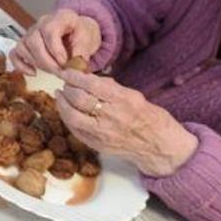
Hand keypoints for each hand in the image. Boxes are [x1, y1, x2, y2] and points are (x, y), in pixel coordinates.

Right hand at [11, 9, 101, 72]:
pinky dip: (21, 65)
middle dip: (46, 61)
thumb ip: (82, 52)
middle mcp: (41, 22)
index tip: (65, 63)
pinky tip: (33, 73)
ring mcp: (30, 32)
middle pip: (33, 40)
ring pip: (23, 47)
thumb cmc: (81, 33)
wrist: (77, 32)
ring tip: (52, 71)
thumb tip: (74, 67)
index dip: (55, 50)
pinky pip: (14, 54)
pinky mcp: (24, 43)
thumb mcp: (88, 39)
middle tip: (59, 72)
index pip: (49, 31)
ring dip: (37, 63)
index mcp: (59, 17)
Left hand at [54, 70, 197, 176]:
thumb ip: (111, 87)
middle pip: (79, 100)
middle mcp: (112, 117)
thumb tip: (88, 78)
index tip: (67, 72)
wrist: (159, 147)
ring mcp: (103, 134)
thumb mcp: (135, 95)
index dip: (75, 77)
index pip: (92, 85)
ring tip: (60, 95)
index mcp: (124, 100)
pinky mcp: (98, 145)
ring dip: (63, 104)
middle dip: (68, 89)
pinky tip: (66, 111)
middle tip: (65, 84)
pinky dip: (68, 119)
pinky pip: (76, 131)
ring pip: (72, 117)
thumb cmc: (150, 118)